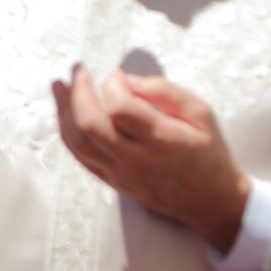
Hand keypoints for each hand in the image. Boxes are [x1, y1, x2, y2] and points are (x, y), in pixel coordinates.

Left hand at [51, 64, 248, 250]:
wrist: (211, 200)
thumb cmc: (208, 153)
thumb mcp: (201, 114)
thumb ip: (165, 91)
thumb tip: (127, 79)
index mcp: (162, 141)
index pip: (121, 109)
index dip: (113, 85)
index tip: (117, 75)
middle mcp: (136, 160)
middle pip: (90, 125)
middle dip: (77, 93)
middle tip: (76, 70)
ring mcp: (120, 174)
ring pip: (78, 142)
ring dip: (63, 111)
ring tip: (59, 86)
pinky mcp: (111, 181)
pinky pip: (80, 156)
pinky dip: (68, 132)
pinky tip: (65, 113)